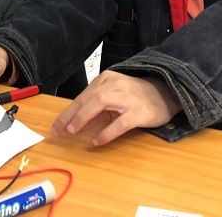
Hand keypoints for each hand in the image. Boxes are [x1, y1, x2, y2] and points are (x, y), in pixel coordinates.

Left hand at [51, 71, 181, 145]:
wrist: (166, 94)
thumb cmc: (136, 97)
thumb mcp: (113, 100)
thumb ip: (95, 112)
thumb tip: (74, 125)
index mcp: (106, 80)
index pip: (82, 96)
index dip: (67, 112)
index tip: (55, 126)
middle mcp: (115, 85)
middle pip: (88, 98)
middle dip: (70, 115)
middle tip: (59, 130)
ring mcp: (127, 97)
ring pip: (100, 103)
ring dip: (84, 117)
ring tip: (73, 131)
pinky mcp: (139, 112)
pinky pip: (120, 122)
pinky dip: (107, 132)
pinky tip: (97, 141)